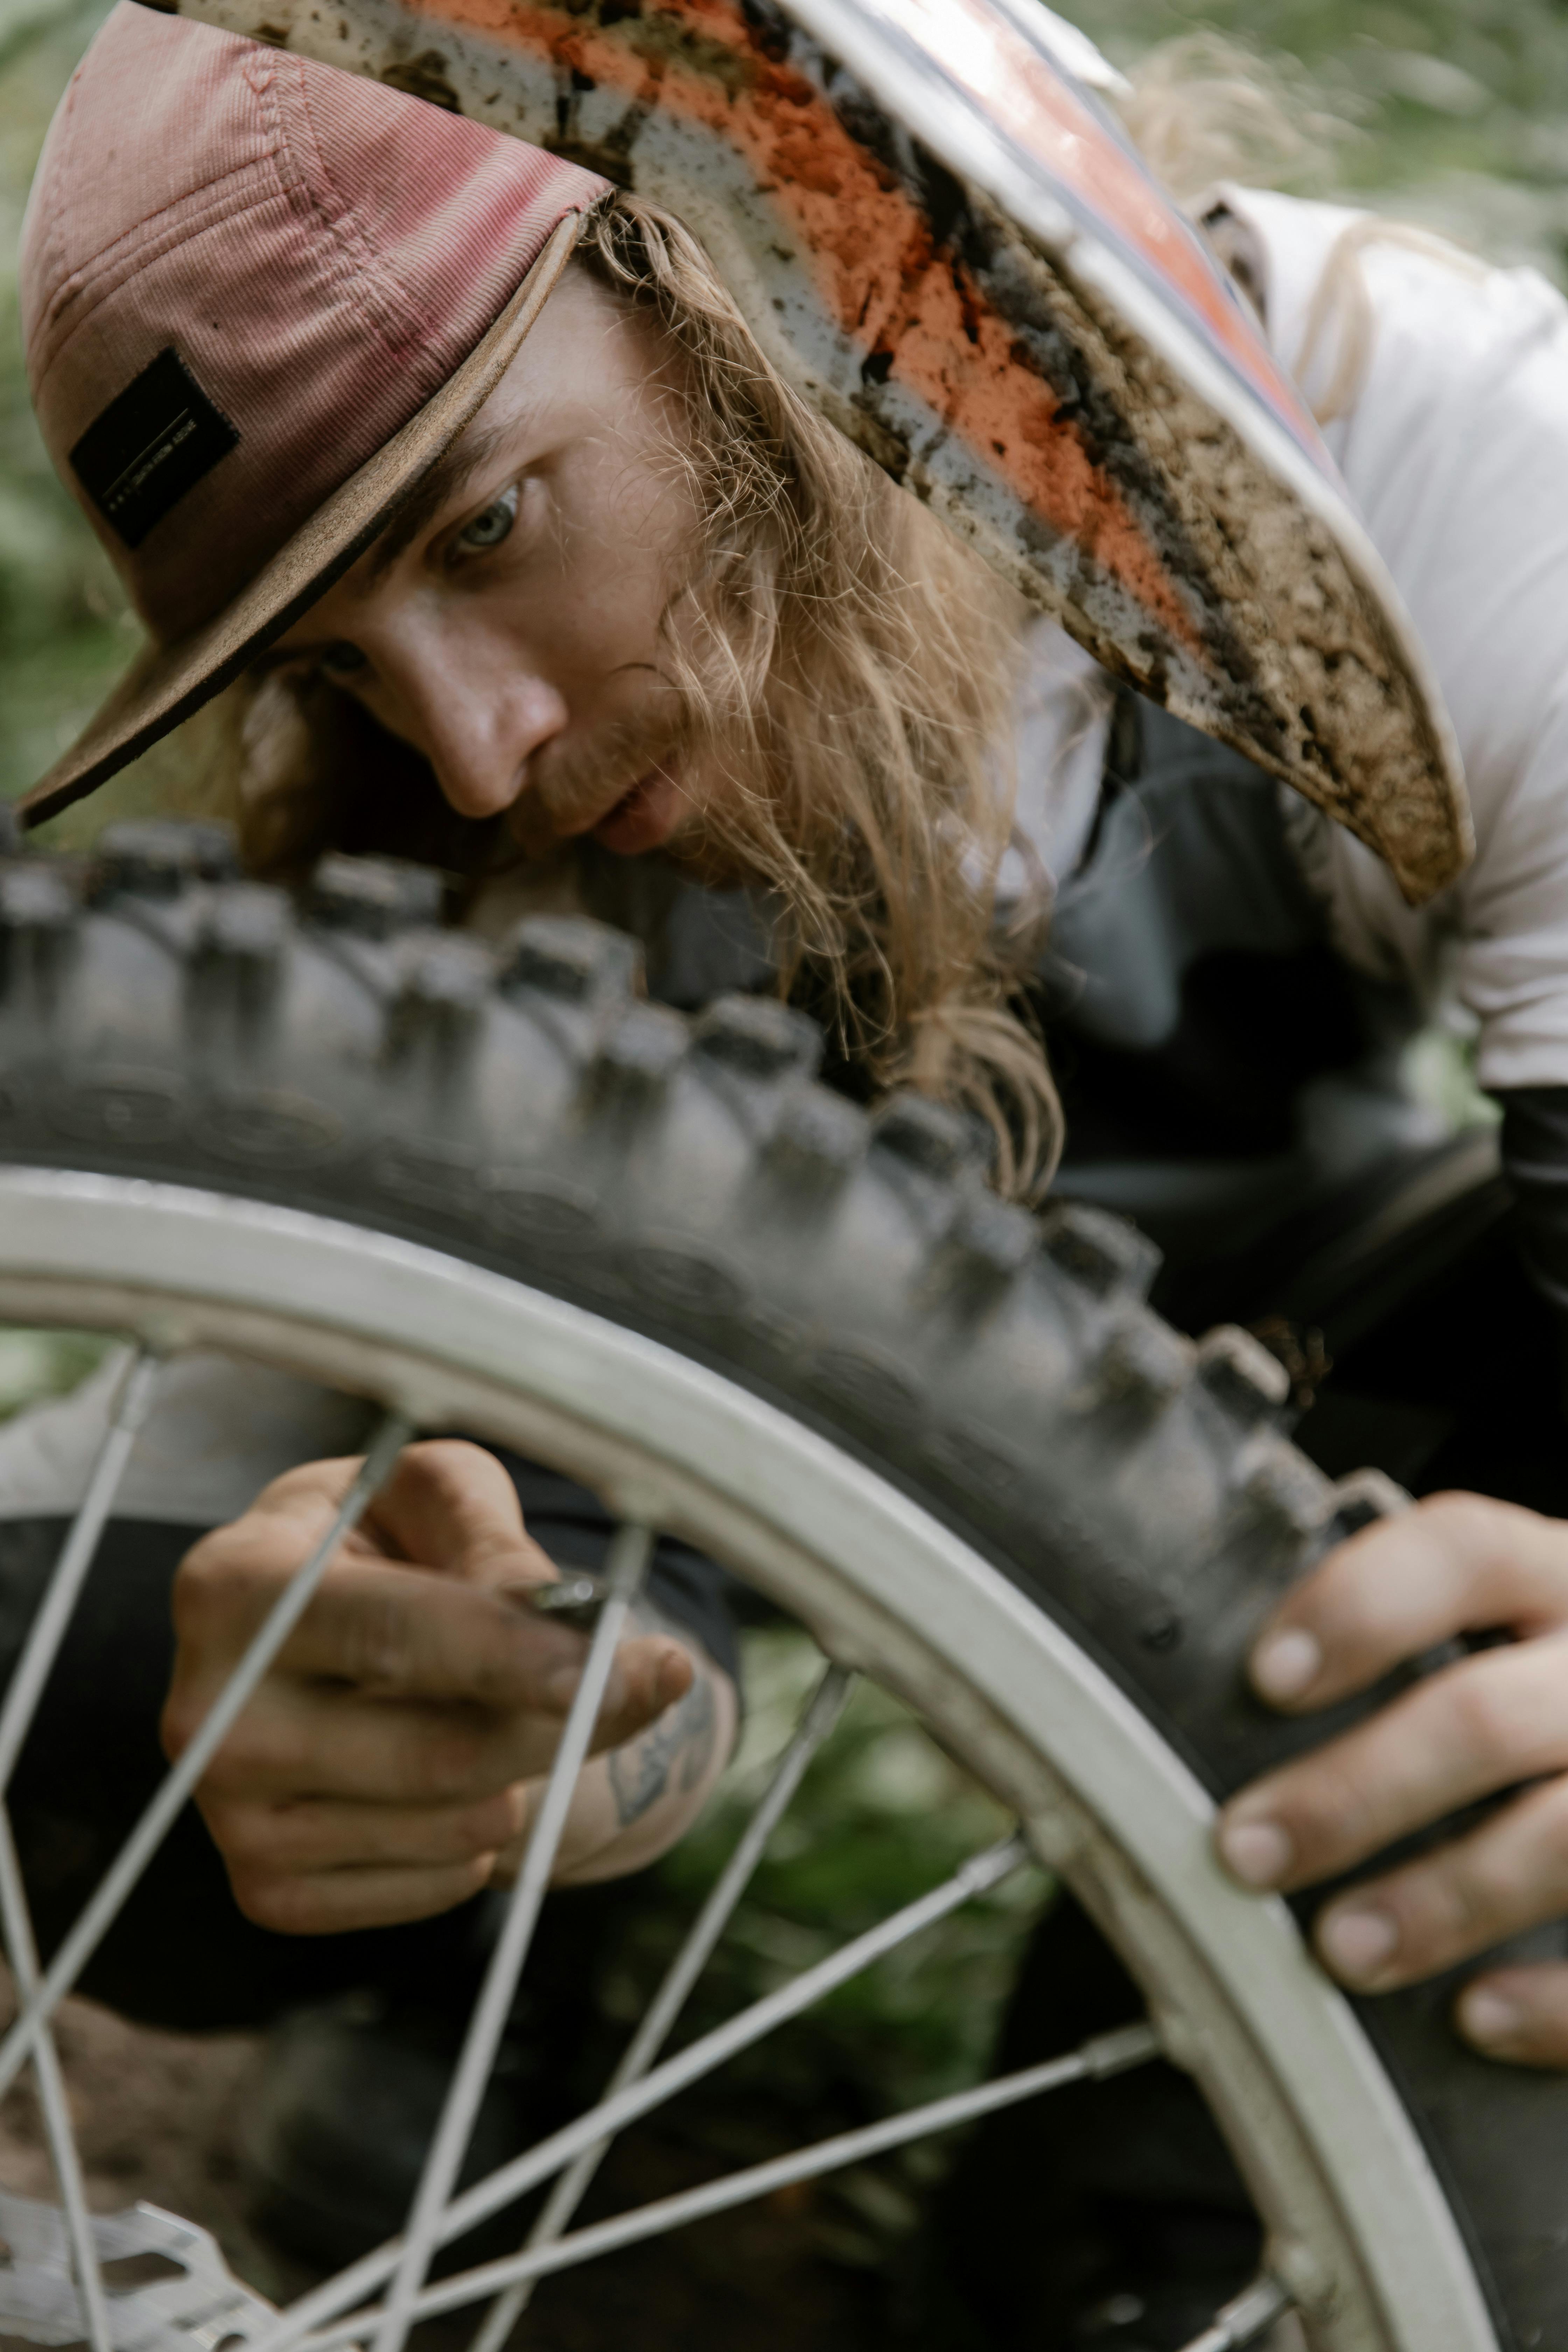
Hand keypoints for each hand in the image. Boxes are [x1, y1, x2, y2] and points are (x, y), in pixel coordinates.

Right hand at [162, 1439, 725, 1933]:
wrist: (311, 1631)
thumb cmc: (381, 1539)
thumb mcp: (432, 1494)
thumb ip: (496, 1539)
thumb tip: (575, 1622)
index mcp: (233, 1585)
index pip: (389, 1632)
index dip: (509, 1652)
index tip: (613, 1666)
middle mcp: (206, 1710)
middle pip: (439, 1750)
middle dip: (563, 1721)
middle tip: (641, 1680)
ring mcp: (228, 1814)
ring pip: (454, 1825)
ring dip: (529, 1772)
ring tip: (511, 1710)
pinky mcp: (269, 1890)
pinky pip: (437, 1886)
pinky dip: (487, 1837)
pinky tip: (460, 1775)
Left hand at [1215, 1491, 1567, 2067]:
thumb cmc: (1536, 1696)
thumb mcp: (1499, 1634)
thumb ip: (1404, 1653)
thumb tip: (1232, 1717)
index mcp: (1555, 1578)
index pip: (1463, 1550)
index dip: (1361, 1606)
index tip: (1267, 1676)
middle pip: (1487, 1717)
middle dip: (1356, 1791)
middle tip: (1250, 1849)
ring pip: (1559, 1834)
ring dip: (1441, 1900)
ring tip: (1341, 1949)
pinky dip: (1553, 1996)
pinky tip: (1475, 2017)